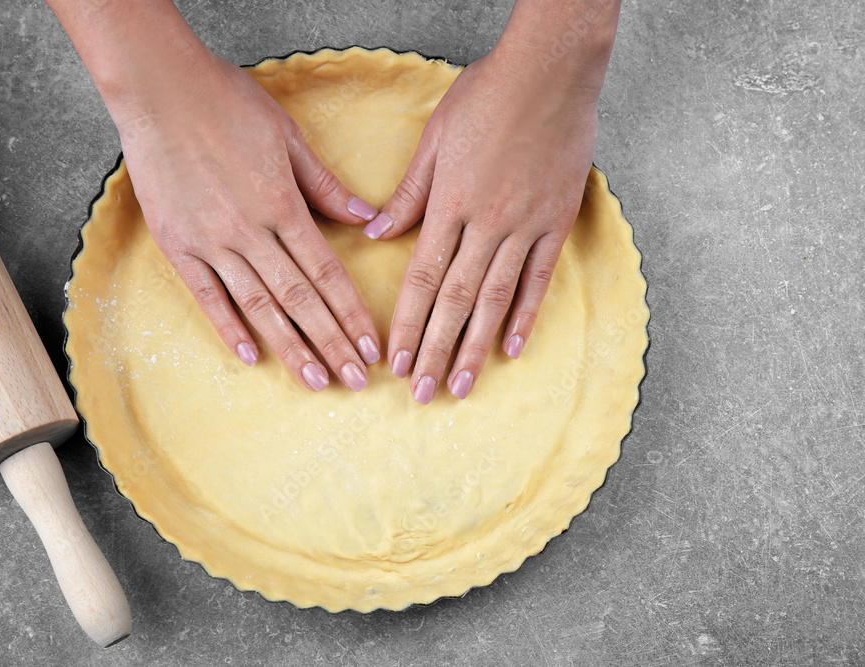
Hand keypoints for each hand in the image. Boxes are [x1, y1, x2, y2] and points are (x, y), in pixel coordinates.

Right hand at [113, 44, 382, 391]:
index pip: (327, 273)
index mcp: (283, 204)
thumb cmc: (226, 102)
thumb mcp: (288, 136)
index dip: (352, 314)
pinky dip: (228, 328)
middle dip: (331, 344)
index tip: (371, 346)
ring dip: (290, 347)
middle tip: (355, 381)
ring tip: (315, 381)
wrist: (159, 88)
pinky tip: (250, 356)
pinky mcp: (178, 244)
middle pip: (299, 300)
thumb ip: (326, 185)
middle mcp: (250, 231)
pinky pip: (207, 296)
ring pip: (258, 306)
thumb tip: (367, 217)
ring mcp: (211, 241)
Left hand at [366, 45, 602, 402]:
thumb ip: (409, 193)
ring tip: (463, 385)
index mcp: (449, 203)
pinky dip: (525, 314)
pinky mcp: (556, 221)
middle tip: (423, 393)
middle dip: (436, 351)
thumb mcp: (436, 138)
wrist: (551, 71)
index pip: (422, 279)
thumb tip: (376, 231)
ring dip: (476, 346)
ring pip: (495, 298)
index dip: (408, 325)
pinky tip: (512, 347)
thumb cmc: (487, 96)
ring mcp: (524, 225)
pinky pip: (539, 277)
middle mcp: (486, 223)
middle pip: (455, 300)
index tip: (396, 361)